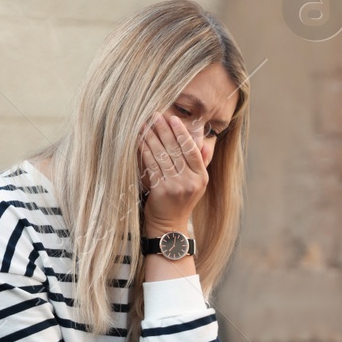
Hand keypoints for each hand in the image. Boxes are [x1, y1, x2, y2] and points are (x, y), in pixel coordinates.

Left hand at [139, 112, 206, 235]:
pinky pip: (151, 167)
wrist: (169, 226)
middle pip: (176, 150)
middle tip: (155, 115)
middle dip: (164, 130)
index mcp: (201, 176)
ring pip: (162, 156)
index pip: (191, 149)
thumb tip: (201, 143)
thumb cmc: (180, 201)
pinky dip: (145, 152)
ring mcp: (176, 186)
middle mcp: (191, 181)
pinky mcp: (161, 191)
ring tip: (145, 125)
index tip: (173, 119)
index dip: (182, 133)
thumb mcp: (196, 184)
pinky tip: (140, 142)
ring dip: (152, 138)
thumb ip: (199, 163)